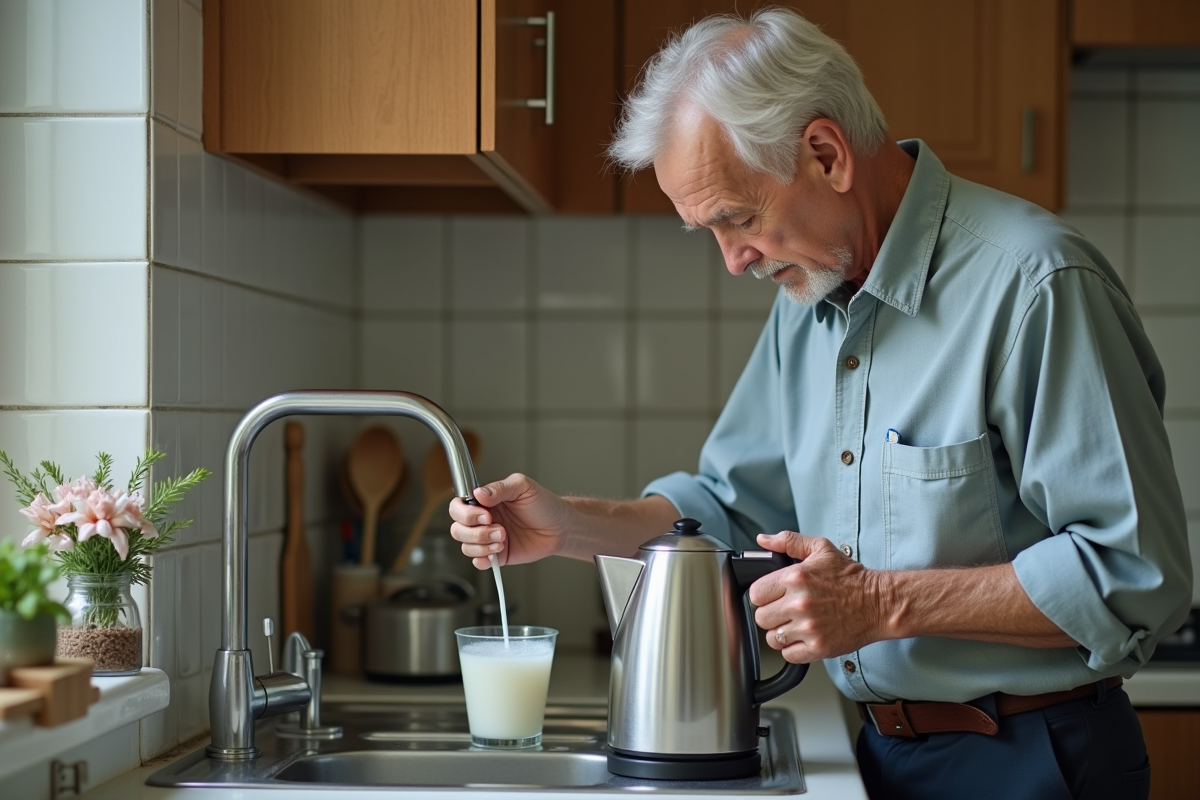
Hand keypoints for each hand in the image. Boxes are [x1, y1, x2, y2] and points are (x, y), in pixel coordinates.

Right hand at [448, 473, 572, 569]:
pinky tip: (497, 553)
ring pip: (466, 546)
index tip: (485, 515)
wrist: (561, 527)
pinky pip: (478, 562)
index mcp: (484, 502)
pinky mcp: (496, 555)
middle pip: (457, 528)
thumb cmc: (543, 504)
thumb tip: (479, 493)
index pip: (458, 506)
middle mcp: (482, 520)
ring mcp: (488, 538)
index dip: (465, 513)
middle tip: (499, 529)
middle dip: (475, 532)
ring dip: (482, 545)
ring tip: (503, 539)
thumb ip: (500, 488)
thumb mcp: (523, 487)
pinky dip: (483, 559)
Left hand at [749, 531, 885, 662]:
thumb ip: (788, 541)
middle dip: (771, 614)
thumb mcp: (820, 549)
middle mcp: (799, 604)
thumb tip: (763, 540)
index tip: (773, 596)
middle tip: (785, 610)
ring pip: (772, 638)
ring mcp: (809, 628)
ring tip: (796, 624)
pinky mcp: (818, 647)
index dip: (763, 595)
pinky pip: (788, 655)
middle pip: (761, 617)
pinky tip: (804, 637)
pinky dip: (793, 649)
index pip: (756, 594)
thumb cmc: (850, 577)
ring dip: (781, 633)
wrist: (878, 602)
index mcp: (795, 578)